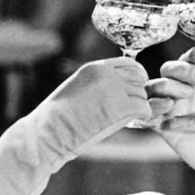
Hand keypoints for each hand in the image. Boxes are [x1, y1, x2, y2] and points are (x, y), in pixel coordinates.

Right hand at [31, 57, 158, 159]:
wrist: (50, 131)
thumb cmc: (58, 116)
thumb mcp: (77, 87)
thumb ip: (98, 83)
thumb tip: (115, 87)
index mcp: (96, 67)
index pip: (129, 64)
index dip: (136, 76)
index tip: (134, 89)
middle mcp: (108, 74)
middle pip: (139, 78)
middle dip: (138, 92)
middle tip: (133, 106)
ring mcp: (115, 89)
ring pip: (142, 94)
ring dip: (138, 106)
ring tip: (128, 117)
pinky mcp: (121, 108)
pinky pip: (144, 108)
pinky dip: (142, 116)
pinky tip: (132, 122)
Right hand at [146, 47, 194, 194]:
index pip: (190, 60)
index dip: (193, 54)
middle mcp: (187, 93)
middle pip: (169, 70)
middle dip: (183, 69)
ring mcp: (176, 111)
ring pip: (154, 88)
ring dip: (166, 85)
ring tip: (186, 94)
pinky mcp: (167, 129)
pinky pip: (148, 114)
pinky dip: (152, 106)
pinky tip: (169, 106)